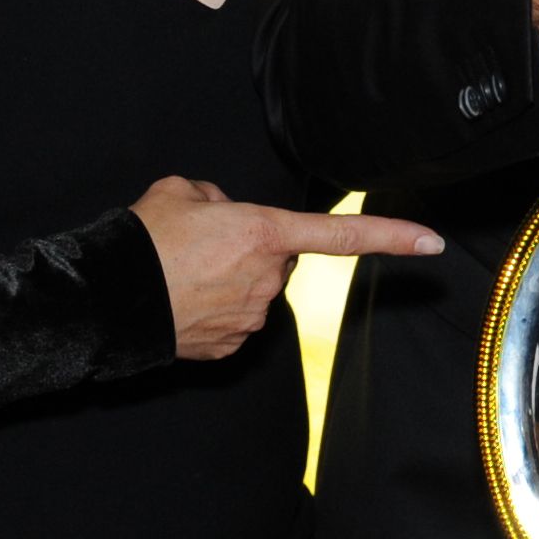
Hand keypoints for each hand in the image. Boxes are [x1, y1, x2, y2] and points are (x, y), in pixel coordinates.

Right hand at [130, 175, 446, 358]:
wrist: (106, 300)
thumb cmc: (143, 241)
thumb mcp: (179, 192)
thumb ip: (216, 197)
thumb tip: (224, 213)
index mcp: (263, 231)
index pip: (342, 235)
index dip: (391, 236)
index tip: (432, 243)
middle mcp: (267, 278)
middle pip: (277, 257)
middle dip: (251, 247)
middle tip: (203, 243)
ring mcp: (252, 317)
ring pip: (254, 288)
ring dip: (229, 278)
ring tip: (184, 272)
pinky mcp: (231, 346)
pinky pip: (235, 318)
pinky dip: (214, 308)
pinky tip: (183, 300)